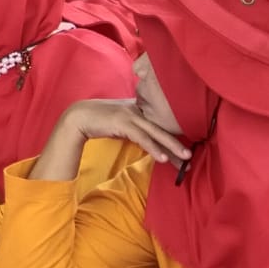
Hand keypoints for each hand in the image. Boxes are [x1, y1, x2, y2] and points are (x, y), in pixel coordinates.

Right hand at [60, 99, 191, 166]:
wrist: (78, 117)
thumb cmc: (97, 121)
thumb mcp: (119, 122)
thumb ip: (133, 128)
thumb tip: (145, 141)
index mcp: (137, 108)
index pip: (159, 123)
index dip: (172, 136)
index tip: (183, 149)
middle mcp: (137, 109)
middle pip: (162, 128)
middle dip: (178, 142)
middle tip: (190, 156)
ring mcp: (130, 115)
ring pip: (156, 133)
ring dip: (172, 147)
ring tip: (185, 159)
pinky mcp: (123, 122)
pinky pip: (142, 138)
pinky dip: (154, 148)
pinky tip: (162, 158)